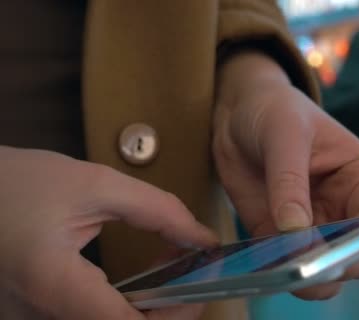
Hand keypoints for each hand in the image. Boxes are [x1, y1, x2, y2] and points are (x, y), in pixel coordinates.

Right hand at [0, 147, 217, 318]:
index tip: (199, 284)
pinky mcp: (32, 317)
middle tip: (190, 272)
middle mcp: (39, 318)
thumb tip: (206, 240)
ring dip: (147, 309)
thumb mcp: (94, 185)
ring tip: (170, 270)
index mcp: (53, 287)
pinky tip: (141, 279)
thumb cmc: (19, 181)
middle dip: (166, 309)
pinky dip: (124, 307)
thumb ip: (158, 211)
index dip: (175, 314)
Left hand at [213, 53, 358, 298]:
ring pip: (321, 269)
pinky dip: (275, 273)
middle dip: (332, 267)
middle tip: (303, 270)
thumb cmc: (276, 110)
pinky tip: (260, 271)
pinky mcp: (281, 237)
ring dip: (304, 278)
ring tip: (280, 273)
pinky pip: (285, 265)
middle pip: (353, 254)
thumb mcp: (284, 134)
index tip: (333, 256)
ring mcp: (315, 226)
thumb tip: (295, 231)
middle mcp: (346, 208)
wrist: (239, 113)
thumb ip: (290, 181)